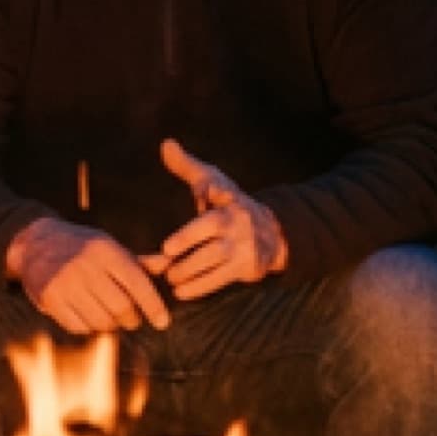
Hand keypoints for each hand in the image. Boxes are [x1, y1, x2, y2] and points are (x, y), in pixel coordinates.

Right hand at [6, 218, 168, 333]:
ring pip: (101, 321)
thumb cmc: (82, 248)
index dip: (153, 306)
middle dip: (132, 319)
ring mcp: (65, 283)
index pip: (137, 283)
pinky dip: (89, 328)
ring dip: (111, 326)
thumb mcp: (109, 247)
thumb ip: (139, 261)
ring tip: (111, 318)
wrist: (35, 243)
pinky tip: (90, 317)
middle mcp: (86, 266)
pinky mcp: (50, 299)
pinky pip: (79, 327)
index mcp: (105, 250)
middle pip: (121, 307)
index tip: (163, 322)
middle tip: (133, 319)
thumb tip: (170, 265)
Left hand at [140, 138, 287, 301]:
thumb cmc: (228, 203)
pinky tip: (182, 291)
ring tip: (171, 277)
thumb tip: (165, 144)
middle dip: (187, 250)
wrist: (271, 231)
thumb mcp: (212, 180)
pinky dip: (200, 287)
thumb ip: (186, 166)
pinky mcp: (246, 268)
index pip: (215, 205)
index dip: (200, 214)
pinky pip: (220, 279)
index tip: (176, 233)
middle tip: (166, 260)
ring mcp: (244, 247)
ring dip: (190, 271)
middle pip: (211, 237)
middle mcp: (237, 223)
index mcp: (228, 201)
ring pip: (215, 260)